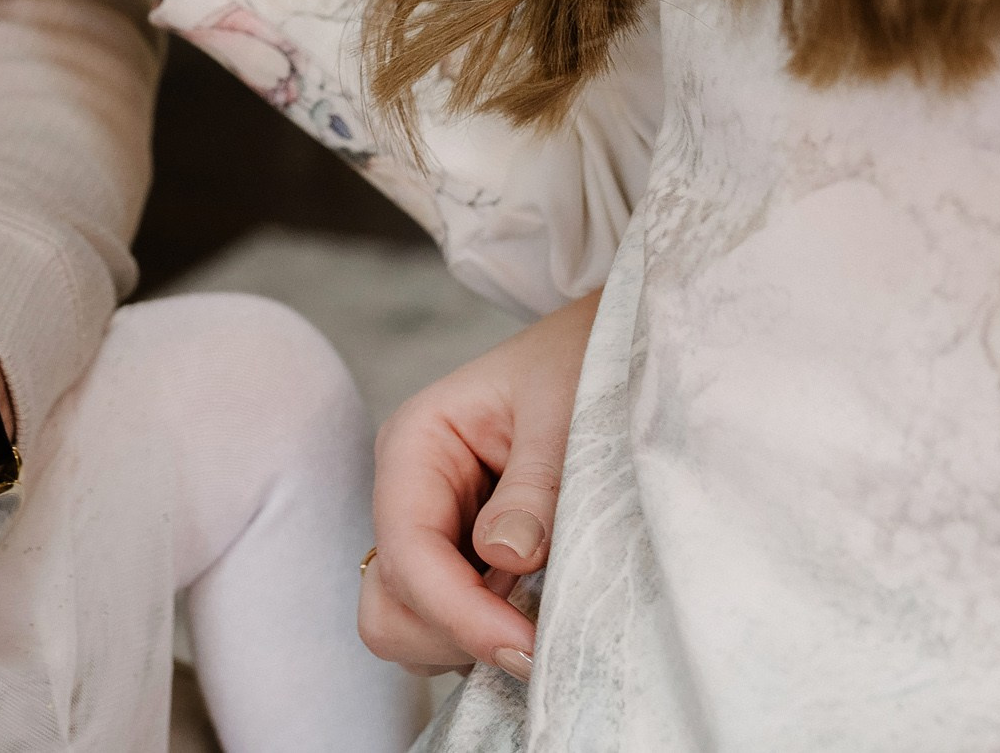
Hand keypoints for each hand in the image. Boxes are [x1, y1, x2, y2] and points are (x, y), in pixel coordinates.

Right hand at [361, 290, 597, 680]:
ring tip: (543, 624)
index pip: (407, 553)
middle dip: (452, 636)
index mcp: (416, 444)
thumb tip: (507, 560)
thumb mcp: (565, 411)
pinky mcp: (463, 564)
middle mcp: (410, 496)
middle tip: (537, 644)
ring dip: (469, 644)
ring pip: (410, 627)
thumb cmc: (582, 365)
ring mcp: (432, 535)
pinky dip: (487, 639)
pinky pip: (451, 627)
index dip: (459, 613)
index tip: (529, 648)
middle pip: (388, 607)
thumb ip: (535, 488)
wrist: (611, 350)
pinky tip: (541, 615)